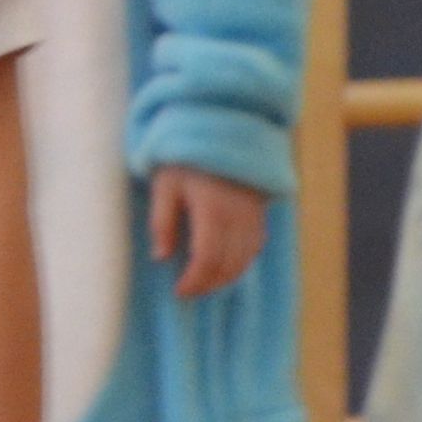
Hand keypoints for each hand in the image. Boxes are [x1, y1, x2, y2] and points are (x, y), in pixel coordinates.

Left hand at [145, 165, 270, 301]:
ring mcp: (253, 216)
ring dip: (225, 278)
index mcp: (212, 210)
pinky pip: (255, 247)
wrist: (221, 129)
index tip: (179, 291)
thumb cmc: (186, 158)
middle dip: (208, 285)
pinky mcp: (260, 213)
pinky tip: (225, 266)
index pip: (207, 259)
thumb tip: (161, 257)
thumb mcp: (165, 184)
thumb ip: (162, 221)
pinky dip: (241, 263)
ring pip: (245, 260)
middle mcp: (238, 217)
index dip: (194, 281)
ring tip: (203, 283)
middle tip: (189, 291)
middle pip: (228, 266)